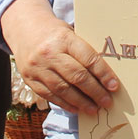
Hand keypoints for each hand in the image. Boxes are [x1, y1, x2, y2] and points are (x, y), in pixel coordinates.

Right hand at [0, 0, 118, 115]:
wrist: (24, 29)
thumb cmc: (54, 33)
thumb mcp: (70, 33)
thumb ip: (84, 52)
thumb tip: (106, 76)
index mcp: (64, 39)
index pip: (88, 59)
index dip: (103, 74)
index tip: (114, 86)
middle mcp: (49, 53)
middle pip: (77, 77)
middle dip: (95, 92)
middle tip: (107, 101)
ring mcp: (38, 68)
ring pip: (63, 90)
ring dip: (81, 102)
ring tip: (94, 109)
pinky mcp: (29, 79)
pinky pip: (50, 95)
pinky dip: (65, 104)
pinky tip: (77, 108)